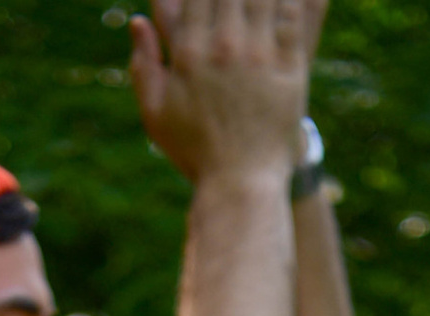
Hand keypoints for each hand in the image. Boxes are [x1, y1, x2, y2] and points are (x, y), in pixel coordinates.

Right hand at [129, 0, 314, 187]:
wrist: (240, 184)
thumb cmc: (195, 152)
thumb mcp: (156, 114)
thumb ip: (144, 66)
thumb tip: (137, 21)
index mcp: (189, 53)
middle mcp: (224, 47)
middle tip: (233, 3)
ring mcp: (259, 55)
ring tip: (256, 1)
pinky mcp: (290, 66)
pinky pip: (292, 15)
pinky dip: (289, 1)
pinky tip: (285, 0)